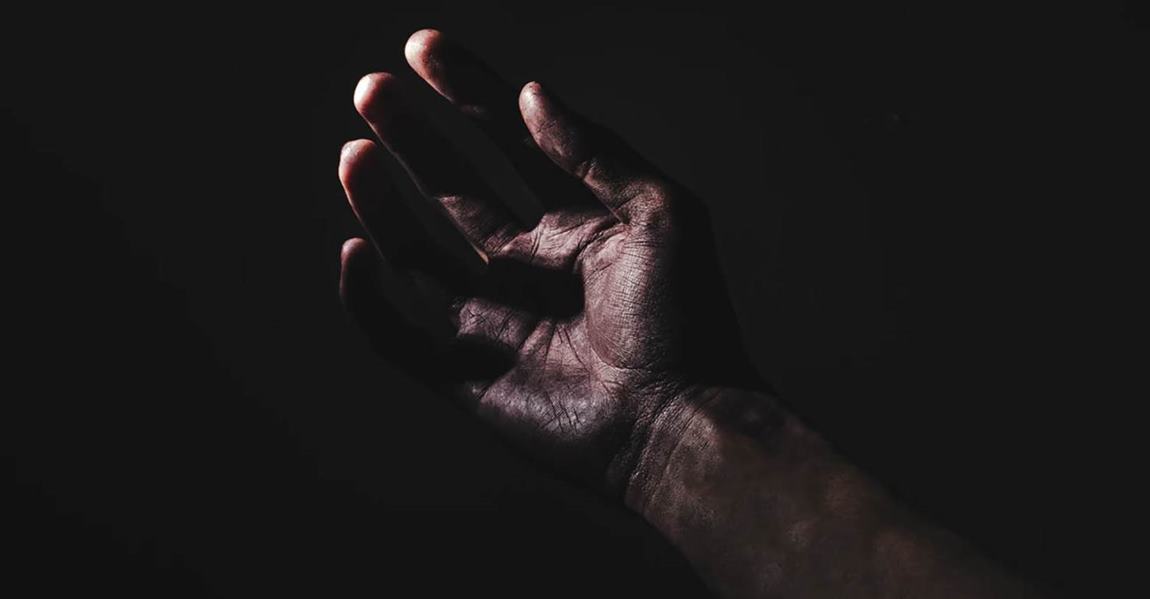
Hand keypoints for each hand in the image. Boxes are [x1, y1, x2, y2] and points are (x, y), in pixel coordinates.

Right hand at [338, 29, 758, 495]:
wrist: (682, 425)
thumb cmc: (688, 320)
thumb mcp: (661, 214)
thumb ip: (595, 152)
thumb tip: (533, 93)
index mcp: (576, 224)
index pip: (508, 144)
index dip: (467, 94)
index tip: (424, 47)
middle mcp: (529, 266)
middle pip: (454, 189)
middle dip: (414, 137)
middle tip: (373, 88)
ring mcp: (495, 320)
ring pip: (419, 252)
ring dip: (383, 202)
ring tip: (354, 151)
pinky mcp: (468, 377)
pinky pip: (401, 337)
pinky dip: (370, 302)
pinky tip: (358, 253)